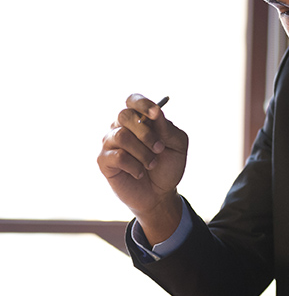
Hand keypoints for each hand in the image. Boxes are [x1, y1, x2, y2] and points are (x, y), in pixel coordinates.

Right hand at [97, 94, 188, 243]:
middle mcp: (122, 127)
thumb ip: (167, 129)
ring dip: (142, 152)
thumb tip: (156, 112)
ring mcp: (110, 143)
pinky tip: (140, 173)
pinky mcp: (104, 160)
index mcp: (140, 119)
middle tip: (159, 148)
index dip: (142, 103)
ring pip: (121, 136)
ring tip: (152, 164)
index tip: (155, 113)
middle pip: (124, 115)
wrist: (160, 194)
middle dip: (145, 132)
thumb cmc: (168, 166)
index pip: (133, 100)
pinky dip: (134, 166)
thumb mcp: (177, 146)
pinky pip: (117, 156)